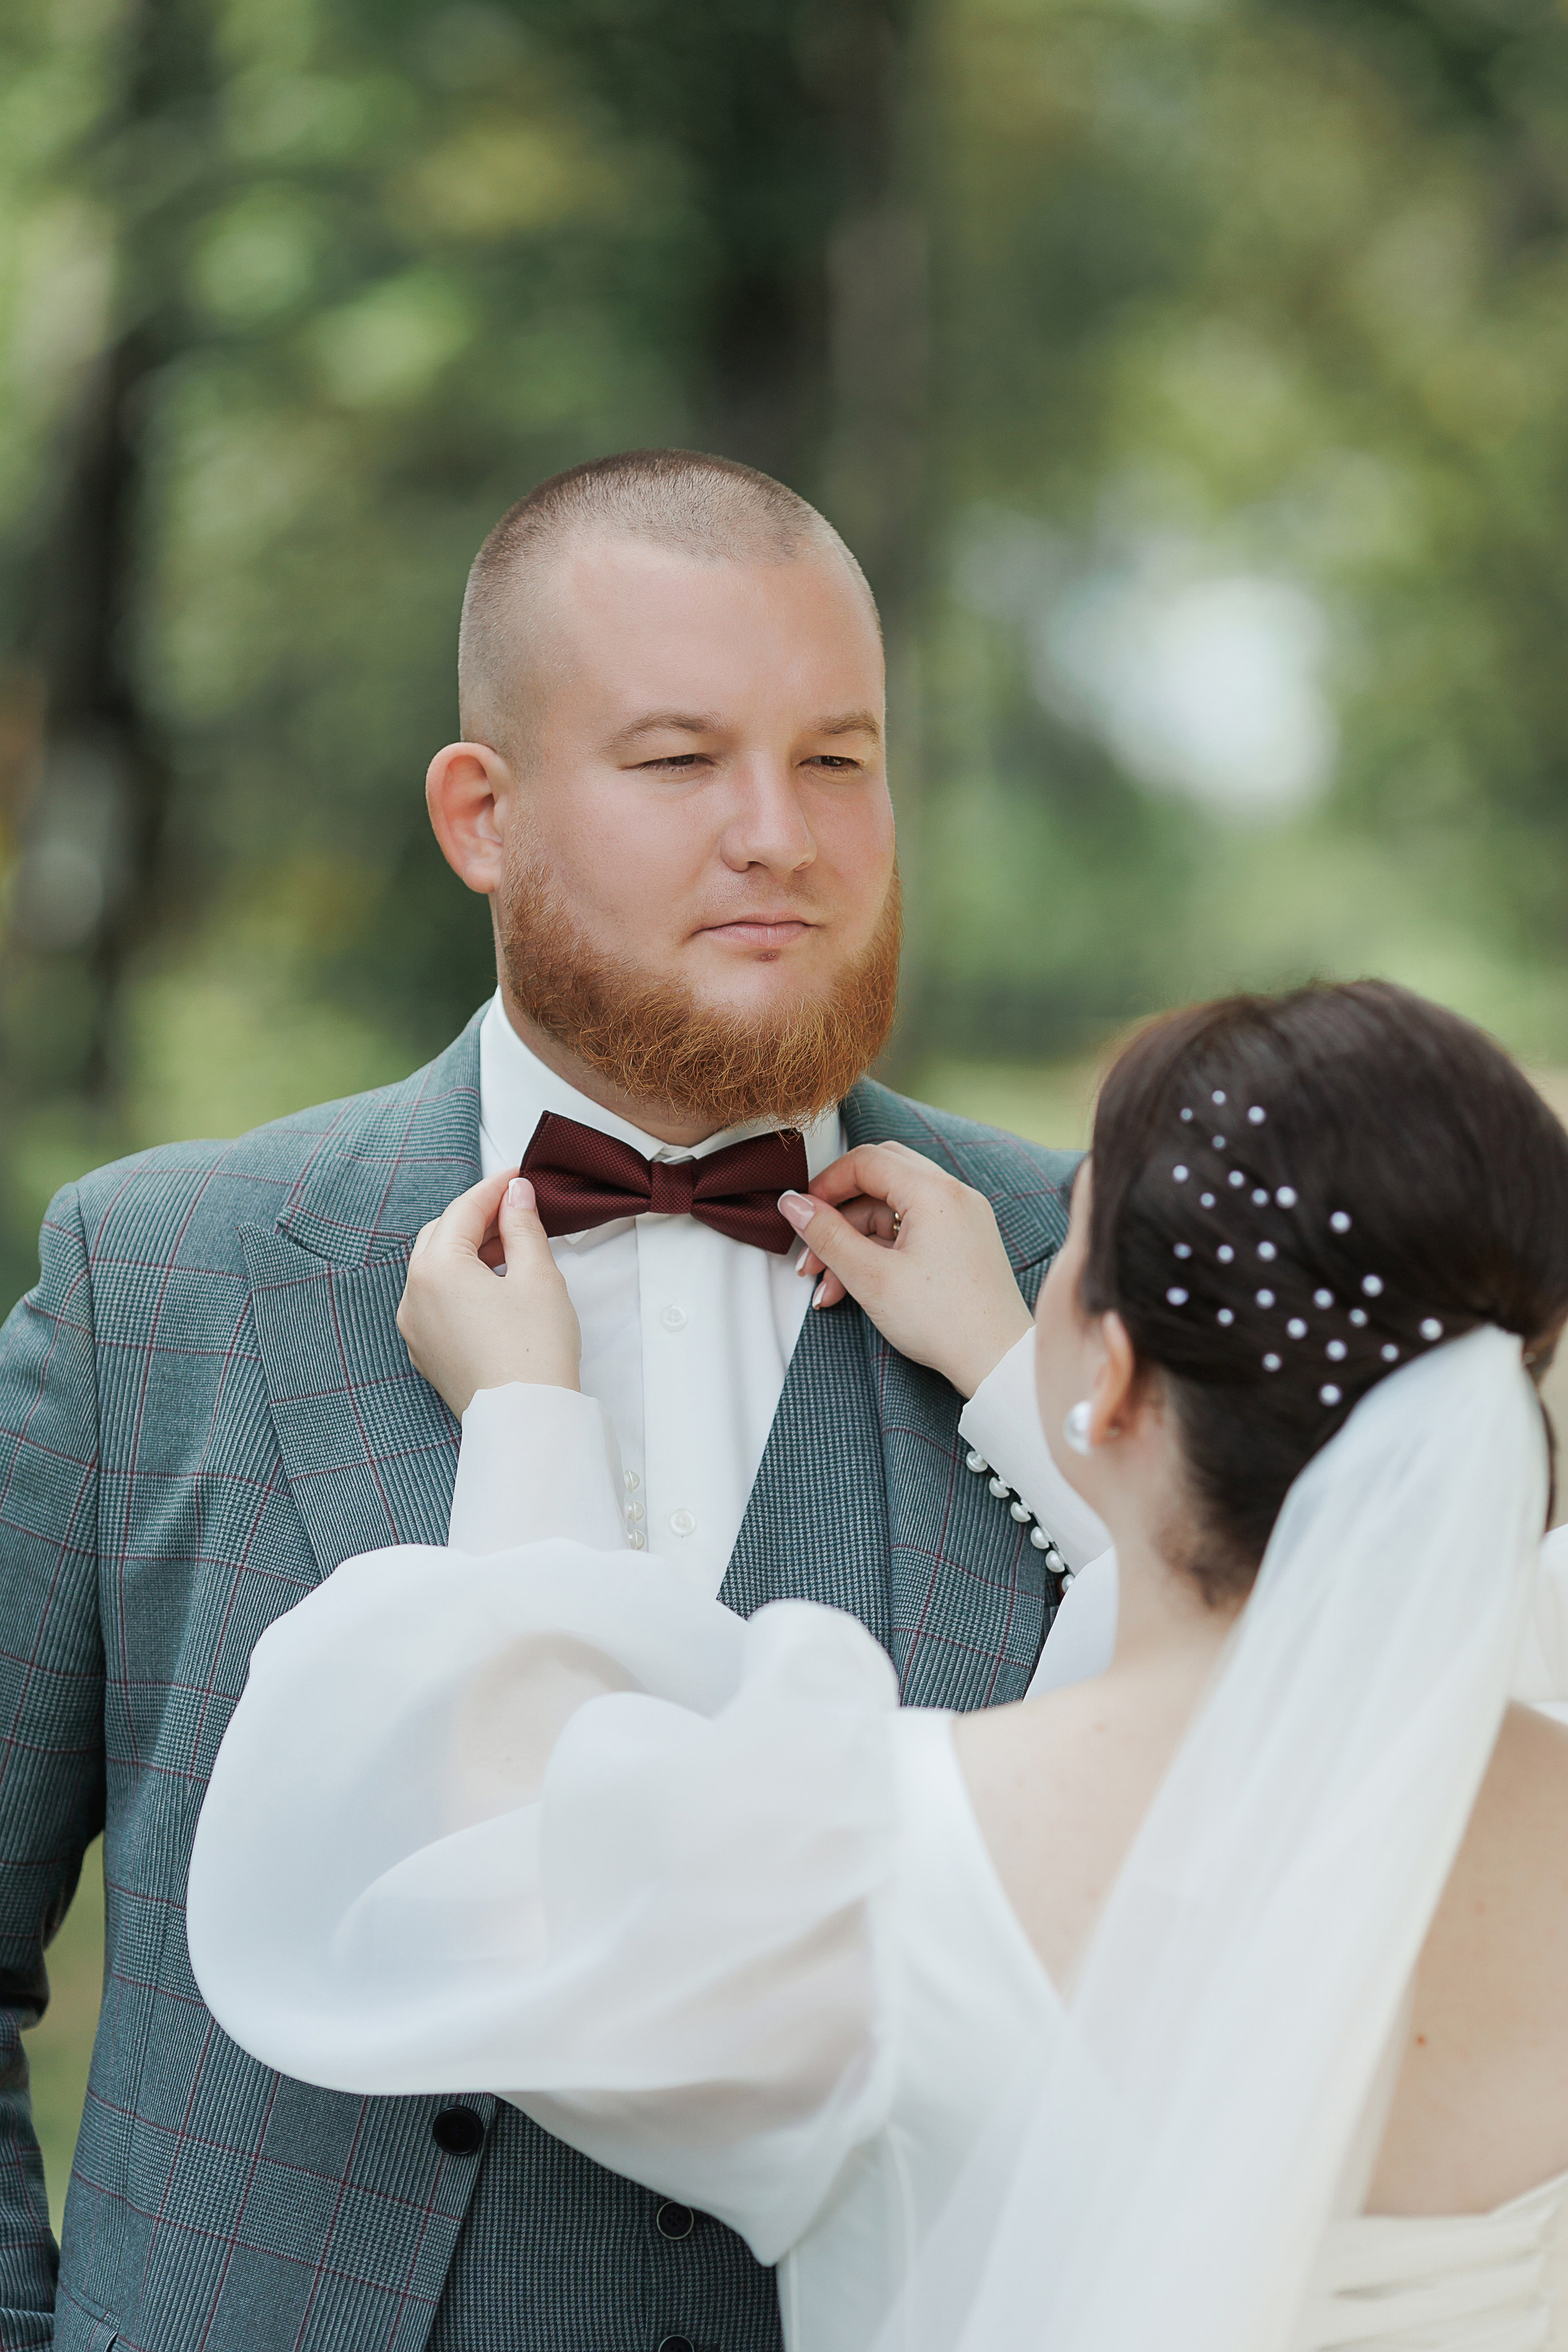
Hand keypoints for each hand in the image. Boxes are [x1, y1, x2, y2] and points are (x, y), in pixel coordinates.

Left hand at [398, 1172, 580, 1417]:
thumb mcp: (537, 1275)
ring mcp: (415, 1327)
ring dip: (467, 1251)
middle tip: (516, 1209)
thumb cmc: (534, 1352)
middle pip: (441, 1235)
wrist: (526, 1421)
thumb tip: (516, 1196)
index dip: (494, 1187)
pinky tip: (493, 1287)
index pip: (463, 1209)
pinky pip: (435, 1302)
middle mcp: (413, 1295)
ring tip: (511, 1248)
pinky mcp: (426, 1352)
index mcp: (436, 1268)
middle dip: (476, 1217)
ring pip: (435, 1269)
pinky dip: (459, 1284)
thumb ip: (522, 1226)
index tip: (517, 1177)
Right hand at [779, 1142, 1032, 1398]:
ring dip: (854, 1241)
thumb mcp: (870, 1277)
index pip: (866, 1161)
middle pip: (879, 1178)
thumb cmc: (946, 1321)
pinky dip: (880, 1252)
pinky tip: (854, 1285)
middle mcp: (953, 1195)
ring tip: (826, 1285)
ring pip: (891, 1210)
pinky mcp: (962, 1241)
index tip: (801, 1213)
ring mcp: (961, 1218)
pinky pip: (911, 1230)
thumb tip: (794, 1205)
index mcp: (935, 1192)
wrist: (996, 1361)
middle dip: (838, 1212)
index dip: (826, 1184)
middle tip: (812, 1242)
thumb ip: (826, 1235)